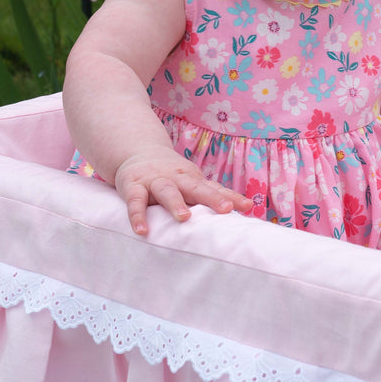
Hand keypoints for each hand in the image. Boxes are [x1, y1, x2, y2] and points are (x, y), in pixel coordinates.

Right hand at [114, 150, 252, 234]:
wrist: (138, 150)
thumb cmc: (172, 174)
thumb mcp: (191, 181)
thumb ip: (211, 195)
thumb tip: (245, 210)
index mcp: (192, 179)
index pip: (214, 188)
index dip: (230, 196)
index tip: (247, 206)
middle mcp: (176, 178)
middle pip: (196, 187)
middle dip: (211, 198)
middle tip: (226, 210)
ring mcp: (155, 181)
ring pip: (167, 191)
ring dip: (176, 203)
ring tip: (184, 218)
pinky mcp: (133, 186)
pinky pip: (136, 201)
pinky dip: (137, 215)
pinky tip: (142, 230)